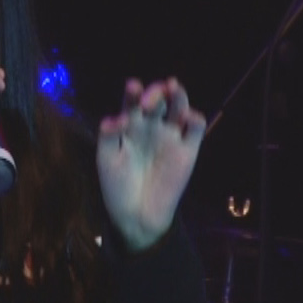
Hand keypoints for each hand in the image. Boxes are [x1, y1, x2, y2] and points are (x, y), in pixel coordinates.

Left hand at [97, 78, 205, 251]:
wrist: (136, 215)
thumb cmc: (117, 186)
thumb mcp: (106, 160)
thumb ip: (108, 136)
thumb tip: (114, 118)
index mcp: (130, 125)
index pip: (133, 102)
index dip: (134, 92)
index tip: (133, 87)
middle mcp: (151, 126)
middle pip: (158, 99)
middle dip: (156, 92)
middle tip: (150, 101)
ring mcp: (171, 136)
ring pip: (179, 107)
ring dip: (178, 95)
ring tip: (173, 89)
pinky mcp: (188, 150)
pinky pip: (195, 129)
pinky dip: (195, 119)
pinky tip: (187, 118)